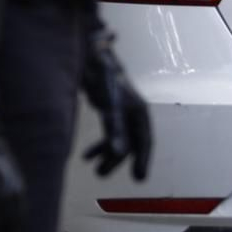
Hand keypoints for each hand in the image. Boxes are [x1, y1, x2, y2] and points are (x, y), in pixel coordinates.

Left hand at [81, 26, 152, 180]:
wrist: (90, 52)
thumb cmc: (103, 75)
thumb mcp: (109, 103)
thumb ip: (115, 128)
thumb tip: (119, 150)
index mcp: (139, 109)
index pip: (145, 139)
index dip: (142, 159)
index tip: (139, 179)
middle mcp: (132, 110)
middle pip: (131, 141)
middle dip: (119, 160)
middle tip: (104, 175)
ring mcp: (120, 109)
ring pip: (118, 138)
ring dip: (107, 154)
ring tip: (95, 170)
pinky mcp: (107, 107)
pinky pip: (107, 131)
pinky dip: (99, 144)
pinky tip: (86, 156)